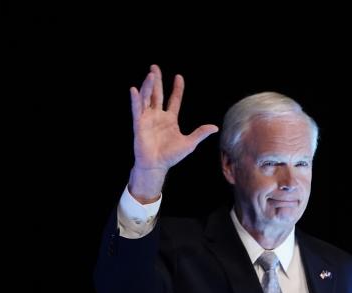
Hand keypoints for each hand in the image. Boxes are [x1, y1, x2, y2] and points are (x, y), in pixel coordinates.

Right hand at [127, 64, 218, 202]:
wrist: (156, 166)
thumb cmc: (171, 155)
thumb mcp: (189, 143)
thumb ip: (200, 133)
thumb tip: (215, 127)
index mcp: (170, 119)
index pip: (174, 100)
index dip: (177, 89)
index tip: (178, 77)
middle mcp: (158, 116)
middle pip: (157, 94)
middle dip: (157, 81)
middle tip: (154, 67)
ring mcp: (147, 119)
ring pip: (147, 98)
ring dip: (148, 86)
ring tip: (151, 74)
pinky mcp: (139, 124)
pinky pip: (137, 110)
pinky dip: (136, 100)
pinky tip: (135, 90)